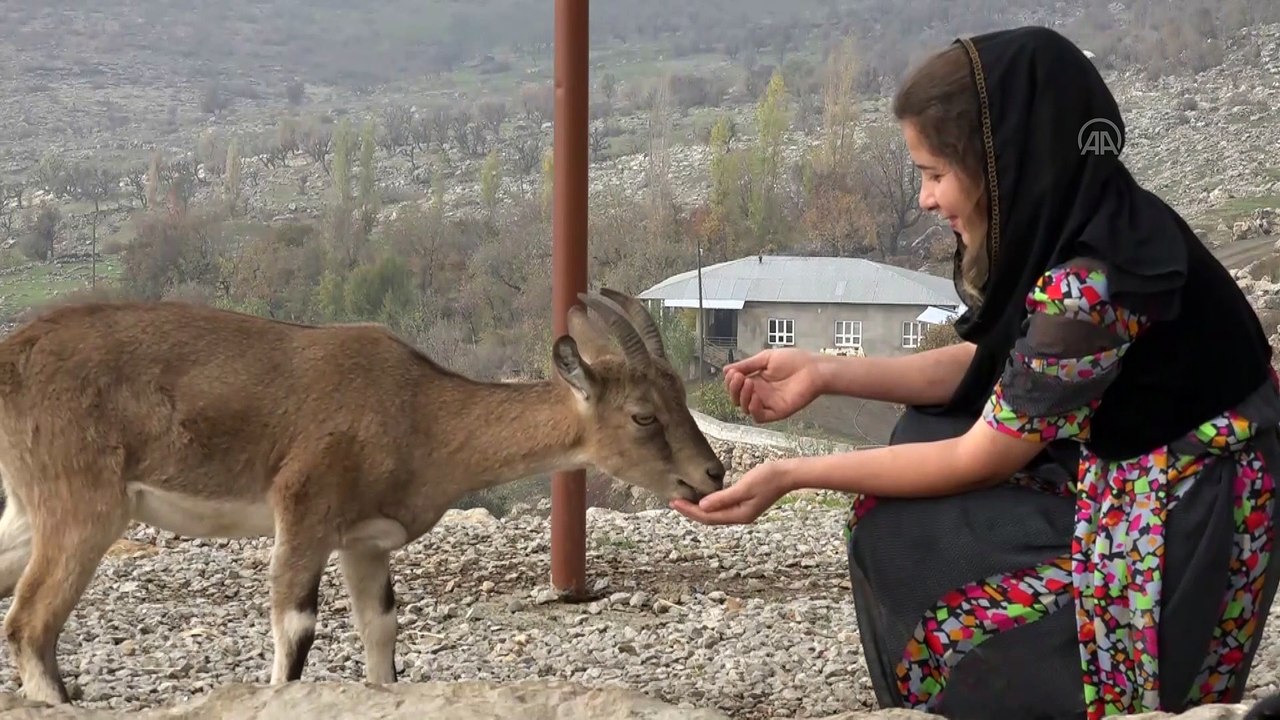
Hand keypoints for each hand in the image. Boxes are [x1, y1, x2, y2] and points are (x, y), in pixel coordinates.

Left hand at [669, 461, 791, 524]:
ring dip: (698, 508)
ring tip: (683, 500)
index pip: (708, 517)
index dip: (690, 511)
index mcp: (739, 515)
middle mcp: (739, 516)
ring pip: (715, 514)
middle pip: (710, 518)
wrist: (788, 474)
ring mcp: (742, 511)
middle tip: (673, 502)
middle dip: (691, 511)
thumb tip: (702, 506)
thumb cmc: (768, 478)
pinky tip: (702, 497)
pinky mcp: (744, 503)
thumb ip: (723, 498)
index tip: (674, 502)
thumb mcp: (745, 486)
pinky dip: (709, 503)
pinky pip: (721, 507)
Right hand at [723, 349, 821, 422]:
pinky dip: (753, 409)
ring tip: (748, 383)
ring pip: (745, 408)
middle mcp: (760, 393)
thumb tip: (726, 370)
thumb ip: (747, 365)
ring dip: (742, 397)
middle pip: (737, 398)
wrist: (814, 368)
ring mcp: (768, 403)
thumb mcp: (766, 358)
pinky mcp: (777, 412)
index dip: (731, 381)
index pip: (736, 386)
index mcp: (757, 380)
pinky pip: (759, 417)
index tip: (733, 372)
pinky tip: (755, 397)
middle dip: (733, 389)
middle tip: (738, 378)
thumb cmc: (794, 360)